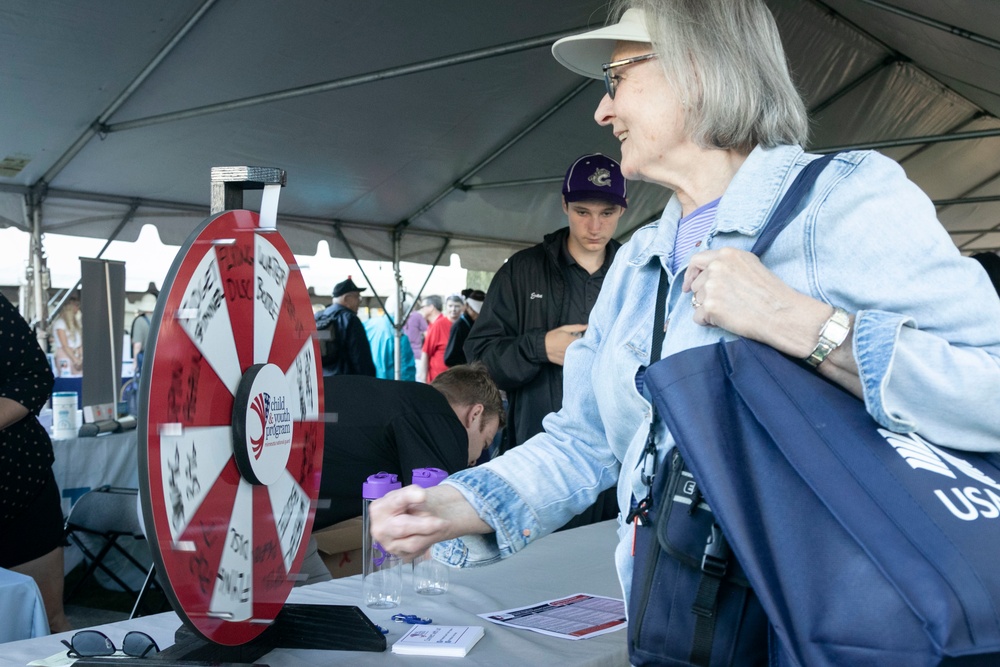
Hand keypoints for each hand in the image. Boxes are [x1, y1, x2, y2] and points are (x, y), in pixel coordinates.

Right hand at [370, 484, 490, 560]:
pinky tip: (431, 535)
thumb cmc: (417, 503)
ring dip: (429, 535)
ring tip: (440, 525)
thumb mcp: (415, 496)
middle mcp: (380, 527)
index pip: (394, 501)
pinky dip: (427, 542)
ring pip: (412, 543)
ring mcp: (389, 544)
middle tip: (441, 522)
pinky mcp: (400, 555)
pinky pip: (417, 551)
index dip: (407, 497)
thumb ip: (413, 497)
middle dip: (423, 525)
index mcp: (380, 507)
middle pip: (401, 528)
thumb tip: (422, 497)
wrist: (419, 516)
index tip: (423, 493)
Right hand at [544, 324, 587, 364]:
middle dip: (583, 346)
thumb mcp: (564, 328)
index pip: (585, 341)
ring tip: (575, 349)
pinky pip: (571, 360)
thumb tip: (587, 326)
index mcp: (571, 340)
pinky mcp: (564, 362)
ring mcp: (567, 357)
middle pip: (582, 349)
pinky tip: (571, 354)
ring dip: (578, 352)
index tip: (586, 339)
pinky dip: (572, 358)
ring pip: (577, 355)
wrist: (542, 346)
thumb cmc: (553, 336)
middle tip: (580, 344)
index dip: (587, 340)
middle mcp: (570, 349)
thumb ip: (576, 327)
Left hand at [682, 248, 830, 357]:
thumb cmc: (771, 293)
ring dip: (709, 310)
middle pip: (697, 285)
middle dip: (706, 297)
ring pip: (697, 302)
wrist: (783, 314)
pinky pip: (698, 318)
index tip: (689, 286)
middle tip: (728, 304)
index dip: (691, 275)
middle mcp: (716, 267)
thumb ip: (727, 265)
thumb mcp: (750, 265)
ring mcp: (711, 286)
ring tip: (731, 312)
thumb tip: (707, 274)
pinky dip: (709, 322)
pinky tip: (727, 320)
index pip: (696, 261)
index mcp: (726, 254)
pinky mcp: (710, 306)